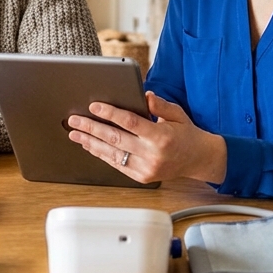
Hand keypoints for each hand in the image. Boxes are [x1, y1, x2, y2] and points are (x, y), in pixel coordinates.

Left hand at [67, 92, 226, 184]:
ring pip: (111, 153)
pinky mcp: (141, 177)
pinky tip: (90, 145)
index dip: (110, 113)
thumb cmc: (186, 134)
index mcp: (160, 136)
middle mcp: (152, 154)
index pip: (130, 123)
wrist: (198, 160)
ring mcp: (145, 168)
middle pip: (115, 138)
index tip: (94, 106)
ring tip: (75, 133)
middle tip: (75, 120)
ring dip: (90, 142)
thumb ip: (159, 105)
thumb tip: (144, 95)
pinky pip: (116, 164)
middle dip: (92, 128)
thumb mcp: (177, 114)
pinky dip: (101, 154)